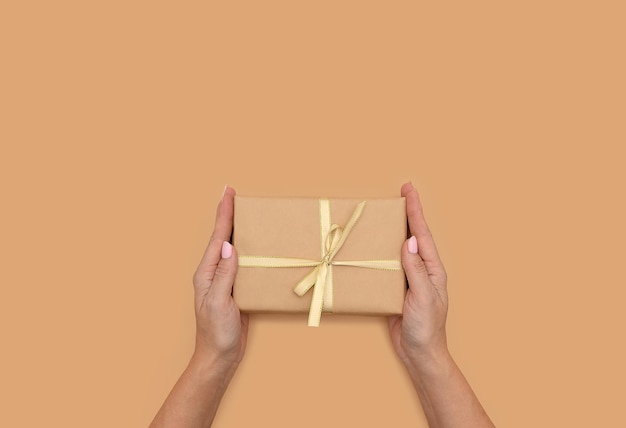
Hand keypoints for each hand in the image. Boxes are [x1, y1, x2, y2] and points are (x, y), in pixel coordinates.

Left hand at [192, 186, 247, 369]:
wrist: (220, 357)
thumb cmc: (215, 332)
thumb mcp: (218, 302)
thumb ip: (224, 274)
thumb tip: (228, 246)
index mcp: (207, 272)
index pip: (217, 237)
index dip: (224, 213)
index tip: (228, 192)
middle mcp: (215, 272)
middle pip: (223, 237)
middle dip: (229, 215)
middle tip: (234, 193)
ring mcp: (226, 280)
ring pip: (234, 248)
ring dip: (240, 230)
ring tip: (247, 212)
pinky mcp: (237, 289)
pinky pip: (244, 264)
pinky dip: (251, 250)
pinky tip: (257, 246)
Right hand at [388, 182, 448, 368]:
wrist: (419, 353)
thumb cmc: (426, 327)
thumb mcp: (423, 297)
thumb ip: (416, 270)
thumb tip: (409, 241)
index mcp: (432, 269)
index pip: (421, 234)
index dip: (415, 210)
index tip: (409, 189)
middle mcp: (420, 270)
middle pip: (412, 235)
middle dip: (407, 213)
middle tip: (400, 192)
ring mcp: (408, 279)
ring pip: (397, 249)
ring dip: (391, 231)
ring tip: (383, 213)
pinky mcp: (395, 290)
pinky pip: (386, 267)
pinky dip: (378, 254)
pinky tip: (370, 248)